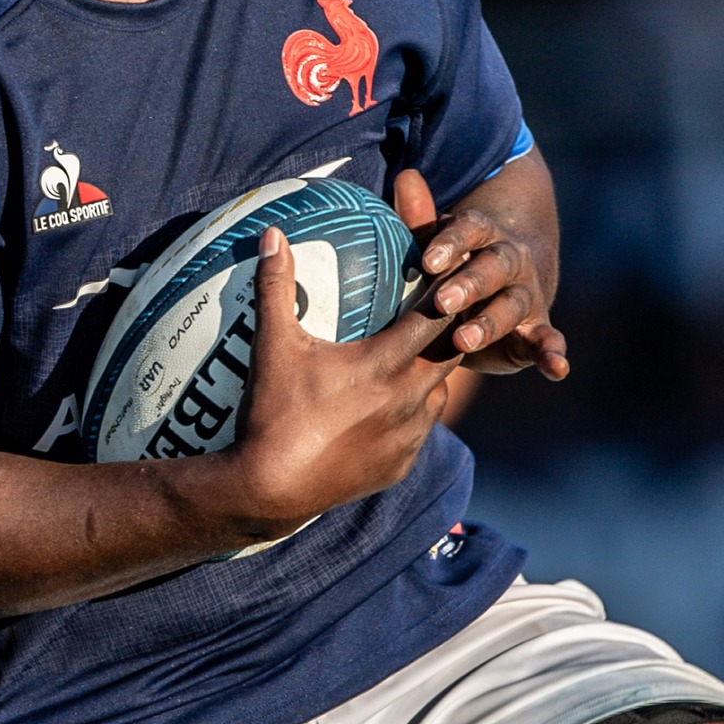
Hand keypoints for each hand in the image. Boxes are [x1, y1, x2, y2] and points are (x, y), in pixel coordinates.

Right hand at [226, 225, 462, 535]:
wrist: (270, 490)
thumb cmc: (272, 413)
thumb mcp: (272, 345)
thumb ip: (276, 286)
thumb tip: (272, 233)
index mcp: (386, 364)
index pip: (439, 314)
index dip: (450, 288)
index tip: (454, 268)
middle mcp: (410, 400)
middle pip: (451, 351)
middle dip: (451, 328)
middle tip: (444, 306)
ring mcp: (409, 438)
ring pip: (438, 393)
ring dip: (431, 373)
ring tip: (415, 357)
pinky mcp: (399, 466)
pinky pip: (420, 431)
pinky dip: (412, 414)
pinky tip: (391, 407)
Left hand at [394, 167, 568, 379]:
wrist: (500, 286)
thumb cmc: (454, 264)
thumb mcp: (436, 243)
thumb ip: (421, 217)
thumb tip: (407, 175)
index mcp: (483, 234)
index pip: (469, 230)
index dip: (450, 243)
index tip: (429, 261)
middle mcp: (510, 261)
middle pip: (494, 266)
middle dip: (470, 284)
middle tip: (443, 301)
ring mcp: (526, 295)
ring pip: (513, 304)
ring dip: (491, 322)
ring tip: (466, 339)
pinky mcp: (536, 329)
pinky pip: (547, 340)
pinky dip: (553, 354)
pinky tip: (556, 369)